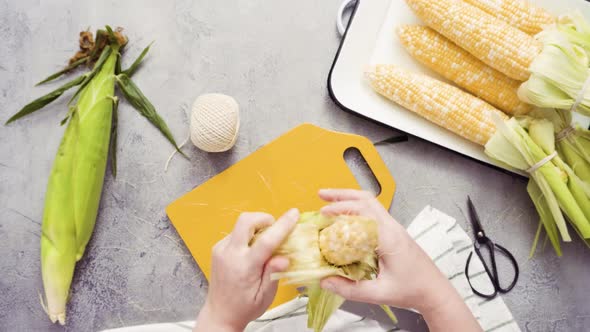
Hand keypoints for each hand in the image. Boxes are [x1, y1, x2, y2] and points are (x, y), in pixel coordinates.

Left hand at [194, 209, 299, 331]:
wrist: (220, 314)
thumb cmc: (244, 307)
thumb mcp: (265, 296)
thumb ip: (274, 274)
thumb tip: (284, 257)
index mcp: (244, 267)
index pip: (266, 240)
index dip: (282, 225)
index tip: (294, 214)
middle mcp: (230, 254)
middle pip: (245, 221)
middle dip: (263, 218)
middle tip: (275, 227)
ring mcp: (221, 250)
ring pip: (240, 225)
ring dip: (256, 228)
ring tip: (264, 245)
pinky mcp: (217, 249)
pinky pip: (235, 233)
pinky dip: (247, 236)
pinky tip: (251, 251)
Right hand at [318, 189, 480, 330]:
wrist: (435, 291)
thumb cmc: (412, 291)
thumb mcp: (379, 293)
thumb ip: (350, 289)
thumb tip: (325, 281)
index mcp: (389, 238)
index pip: (363, 212)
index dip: (341, 208)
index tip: (323, 213)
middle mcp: (392, 227)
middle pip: (366, 200)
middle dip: (342, 195)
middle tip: (321, 196)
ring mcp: (394, 228)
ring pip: (371, 204)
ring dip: (350, 199)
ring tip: (330, 200)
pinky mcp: (394, 233)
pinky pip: (374, 214)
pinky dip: (357, 209)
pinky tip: (346, 218)